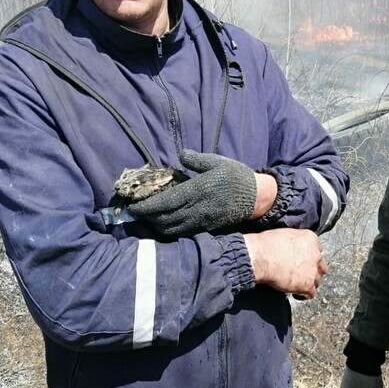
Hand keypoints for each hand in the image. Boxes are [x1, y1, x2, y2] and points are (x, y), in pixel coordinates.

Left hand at [126, 150, 256, 237]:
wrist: (256, 197)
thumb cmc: (235, 176)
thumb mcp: (216, 161)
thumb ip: (196, 159)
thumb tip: (180, 154)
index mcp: (196, 191)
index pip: (164, 203)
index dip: (146, 207)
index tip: (132, 207)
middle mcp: (196, 209)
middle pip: (164, 219)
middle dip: (147, 218)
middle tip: (135, 213)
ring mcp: (201, 221)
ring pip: (172, 229)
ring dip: (156, 226)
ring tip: (147, 219)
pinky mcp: (206, 227)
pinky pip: (182, 233)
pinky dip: (169, 231)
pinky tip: (163, 225)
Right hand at [243, 229, 326, 298]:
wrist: (261, 257)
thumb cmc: (267, 244)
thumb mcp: (286, 235)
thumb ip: (296, 243)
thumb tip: (293, 250)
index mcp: (311, 239)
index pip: (318, 249)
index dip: (310, 257)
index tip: (303, 260)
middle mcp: (316, 254)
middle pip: (321, 266)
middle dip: (313, 270)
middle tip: (303, 273)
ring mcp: (313, 271)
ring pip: (317, 280)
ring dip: (309, 282)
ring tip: (298, 284)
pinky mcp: (307, 285)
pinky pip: (311, 293)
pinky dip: (304, 294)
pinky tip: (296, 293)